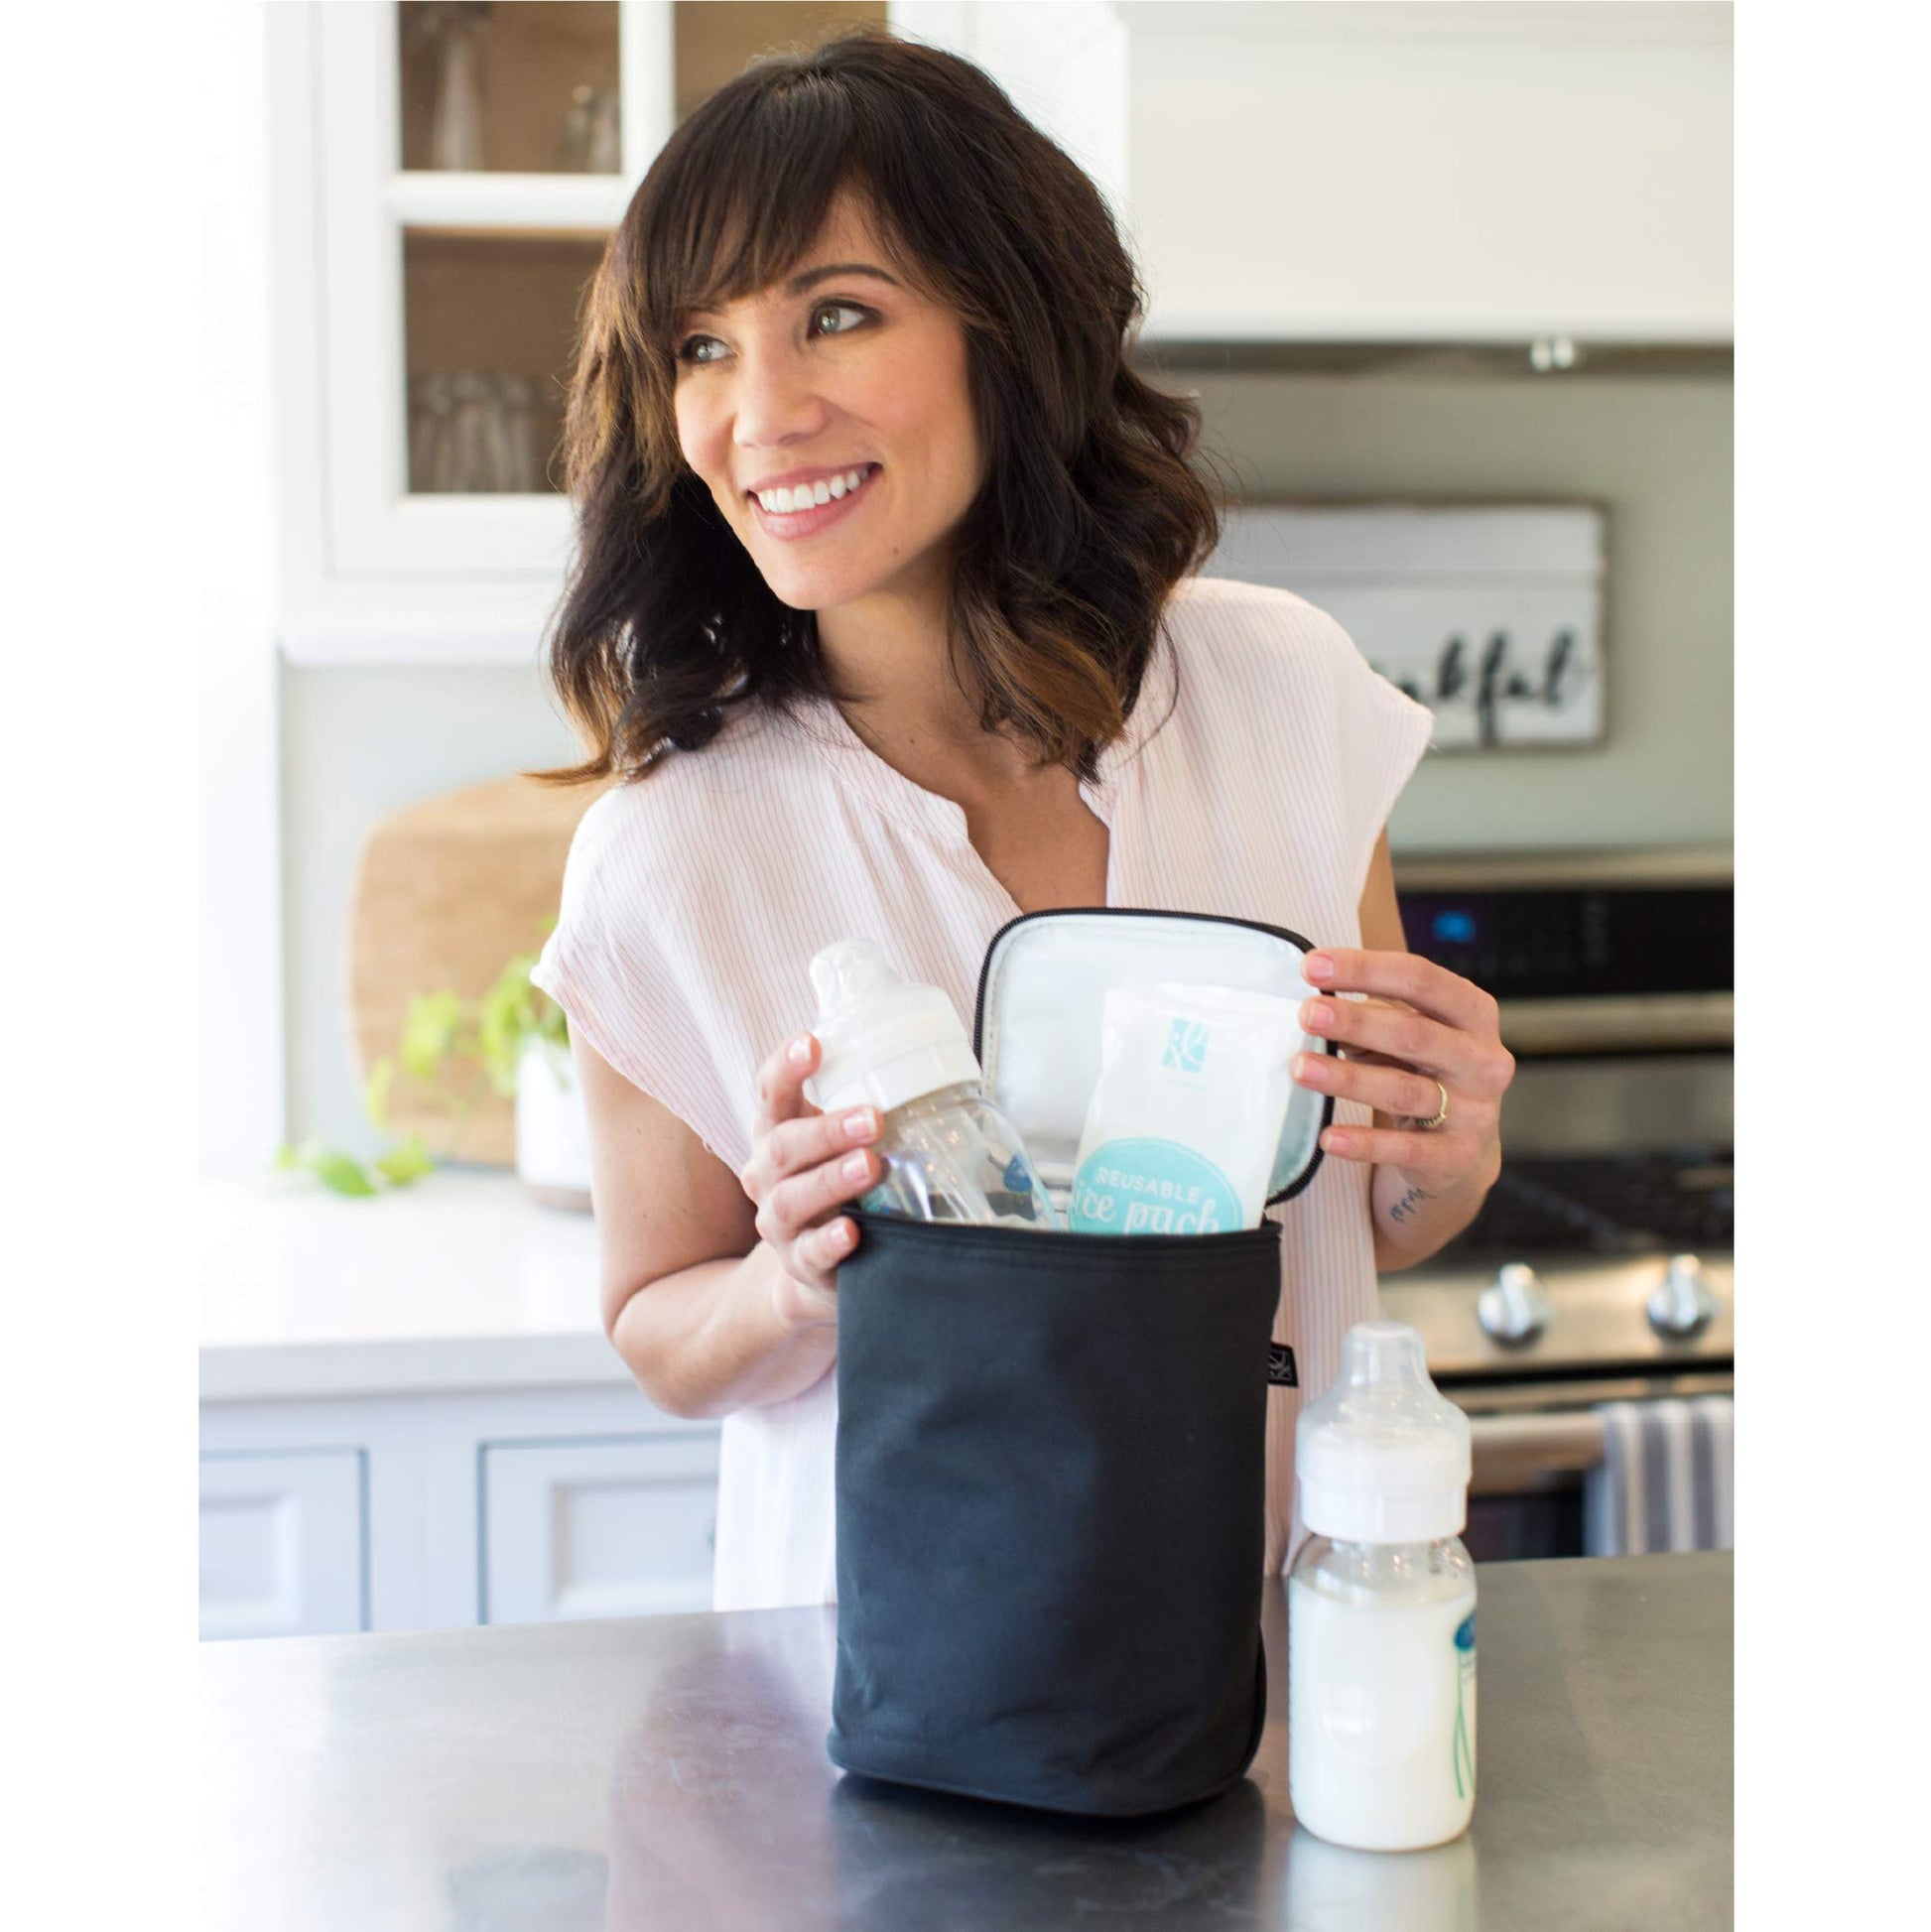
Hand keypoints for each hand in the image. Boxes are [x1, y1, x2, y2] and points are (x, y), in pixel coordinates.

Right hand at [738, 1032, 882, 1329]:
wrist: (821, 1260)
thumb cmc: (838, 1181)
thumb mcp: (841, 1141)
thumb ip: (867, 1106)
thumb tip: (935, 1063)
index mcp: (778, 1131)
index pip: (771, 1091)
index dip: (786, 1065)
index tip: (812, 1043)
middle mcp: (767, 1173)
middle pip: (784, 1145)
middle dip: (828, 1130)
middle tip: (873, 1119)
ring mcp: (779, 1221)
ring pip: (791, 1199)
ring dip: (831, 1180)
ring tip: (869, 1166)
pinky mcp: (800, 1263)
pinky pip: (809, 1253)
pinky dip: (829, 1241)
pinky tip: (851, 1231)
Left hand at [1289, 948, 1513, 1206]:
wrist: (1460, 1148)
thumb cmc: (1421, 1071)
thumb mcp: (1407, 1031)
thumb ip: (1374, 1013)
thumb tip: (1314, 1001)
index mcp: (1474, 1012)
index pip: (1420, 979)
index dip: (1366, 969)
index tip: (1312, 966)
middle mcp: (1484, 1059)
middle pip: (1414, 1034)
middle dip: (1356, 1022)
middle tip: (1306, 1014)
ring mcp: (1475, 1110)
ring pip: (1404, 1090)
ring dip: (1348, 1078)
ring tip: (1301, 1067)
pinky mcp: (1456, 1155)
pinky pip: (1405, 1149)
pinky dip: (1364, 1143)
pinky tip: (1328, 1136)